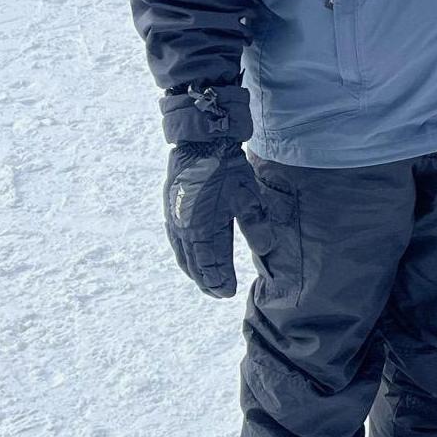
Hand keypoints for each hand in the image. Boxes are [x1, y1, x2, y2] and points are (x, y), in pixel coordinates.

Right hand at [163, 139, 274, 296]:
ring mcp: (175, 221)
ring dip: (194, 272)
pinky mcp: (170, 211)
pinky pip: (175, 242)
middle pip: (195, 266)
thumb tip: (266, 250)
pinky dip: (183, 256)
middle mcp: (186, 230)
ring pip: (183, 256)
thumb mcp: (249, 195)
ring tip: (205, 283)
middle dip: (208, 282)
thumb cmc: (228, 169)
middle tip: (219, 293)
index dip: (220, 281)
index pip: (212, 266)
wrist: (201, 144)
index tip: (229, 292)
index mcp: (204, 229)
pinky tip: (189, 259)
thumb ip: (256, 224)